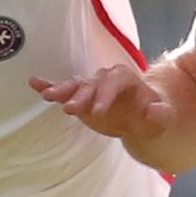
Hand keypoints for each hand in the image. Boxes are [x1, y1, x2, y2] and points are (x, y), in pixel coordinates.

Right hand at [31, 62, 170, 143]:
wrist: (140, 117)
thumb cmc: (152, 116)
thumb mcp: (162, 118)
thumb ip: (161, 115)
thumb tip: (153, 110)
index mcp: (126, 78)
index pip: (114, 83)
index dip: (106, 95)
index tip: (98, 112)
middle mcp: (106, 78)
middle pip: (92, 84)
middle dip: (82, 96)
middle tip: (71, 110)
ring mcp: (91, 86)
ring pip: (76, 85)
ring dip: (62, 89)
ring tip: (47, 95)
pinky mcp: (80, 96)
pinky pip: (64, 89)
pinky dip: (49, 85)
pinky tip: (34, 83)